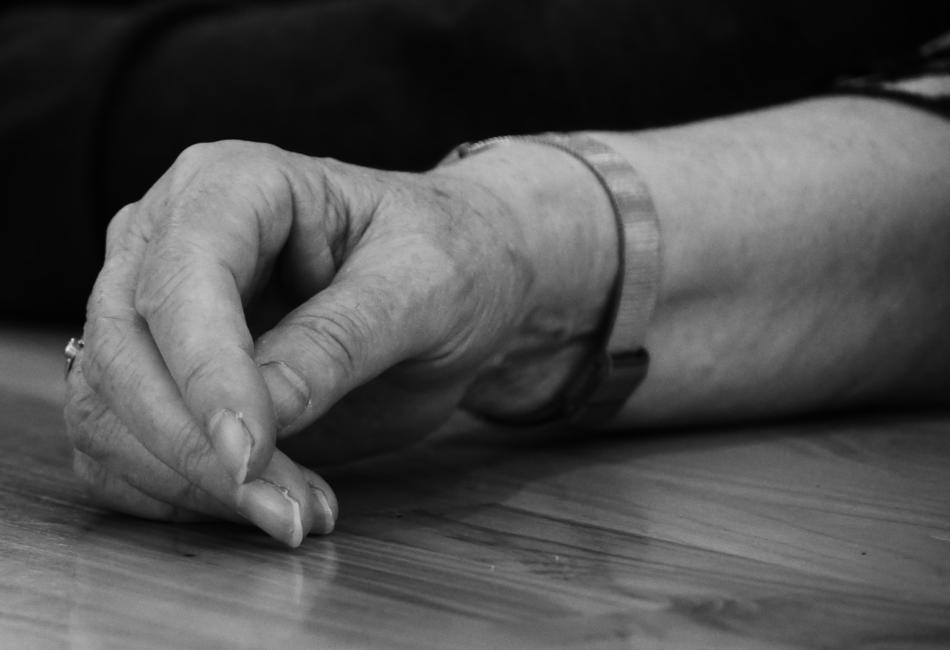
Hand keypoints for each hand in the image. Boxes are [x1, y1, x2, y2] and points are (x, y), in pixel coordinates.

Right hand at [63, 139, 615, 545]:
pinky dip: (179, 496)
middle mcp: (172, 237)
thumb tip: (258, 416)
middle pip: (123, 349)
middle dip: (196, 448)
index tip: (252, 455)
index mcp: (233, 184)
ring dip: (192, 484)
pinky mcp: (160, 375)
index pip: (183, 277)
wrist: (456, 281)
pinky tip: (263, 504)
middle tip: (291, 512)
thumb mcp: (422, 287)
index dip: (206, 373)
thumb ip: (340, 341)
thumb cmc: (448, 257)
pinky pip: (121, 449)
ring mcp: (154, 309)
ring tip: (299, 511)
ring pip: (107, 410)